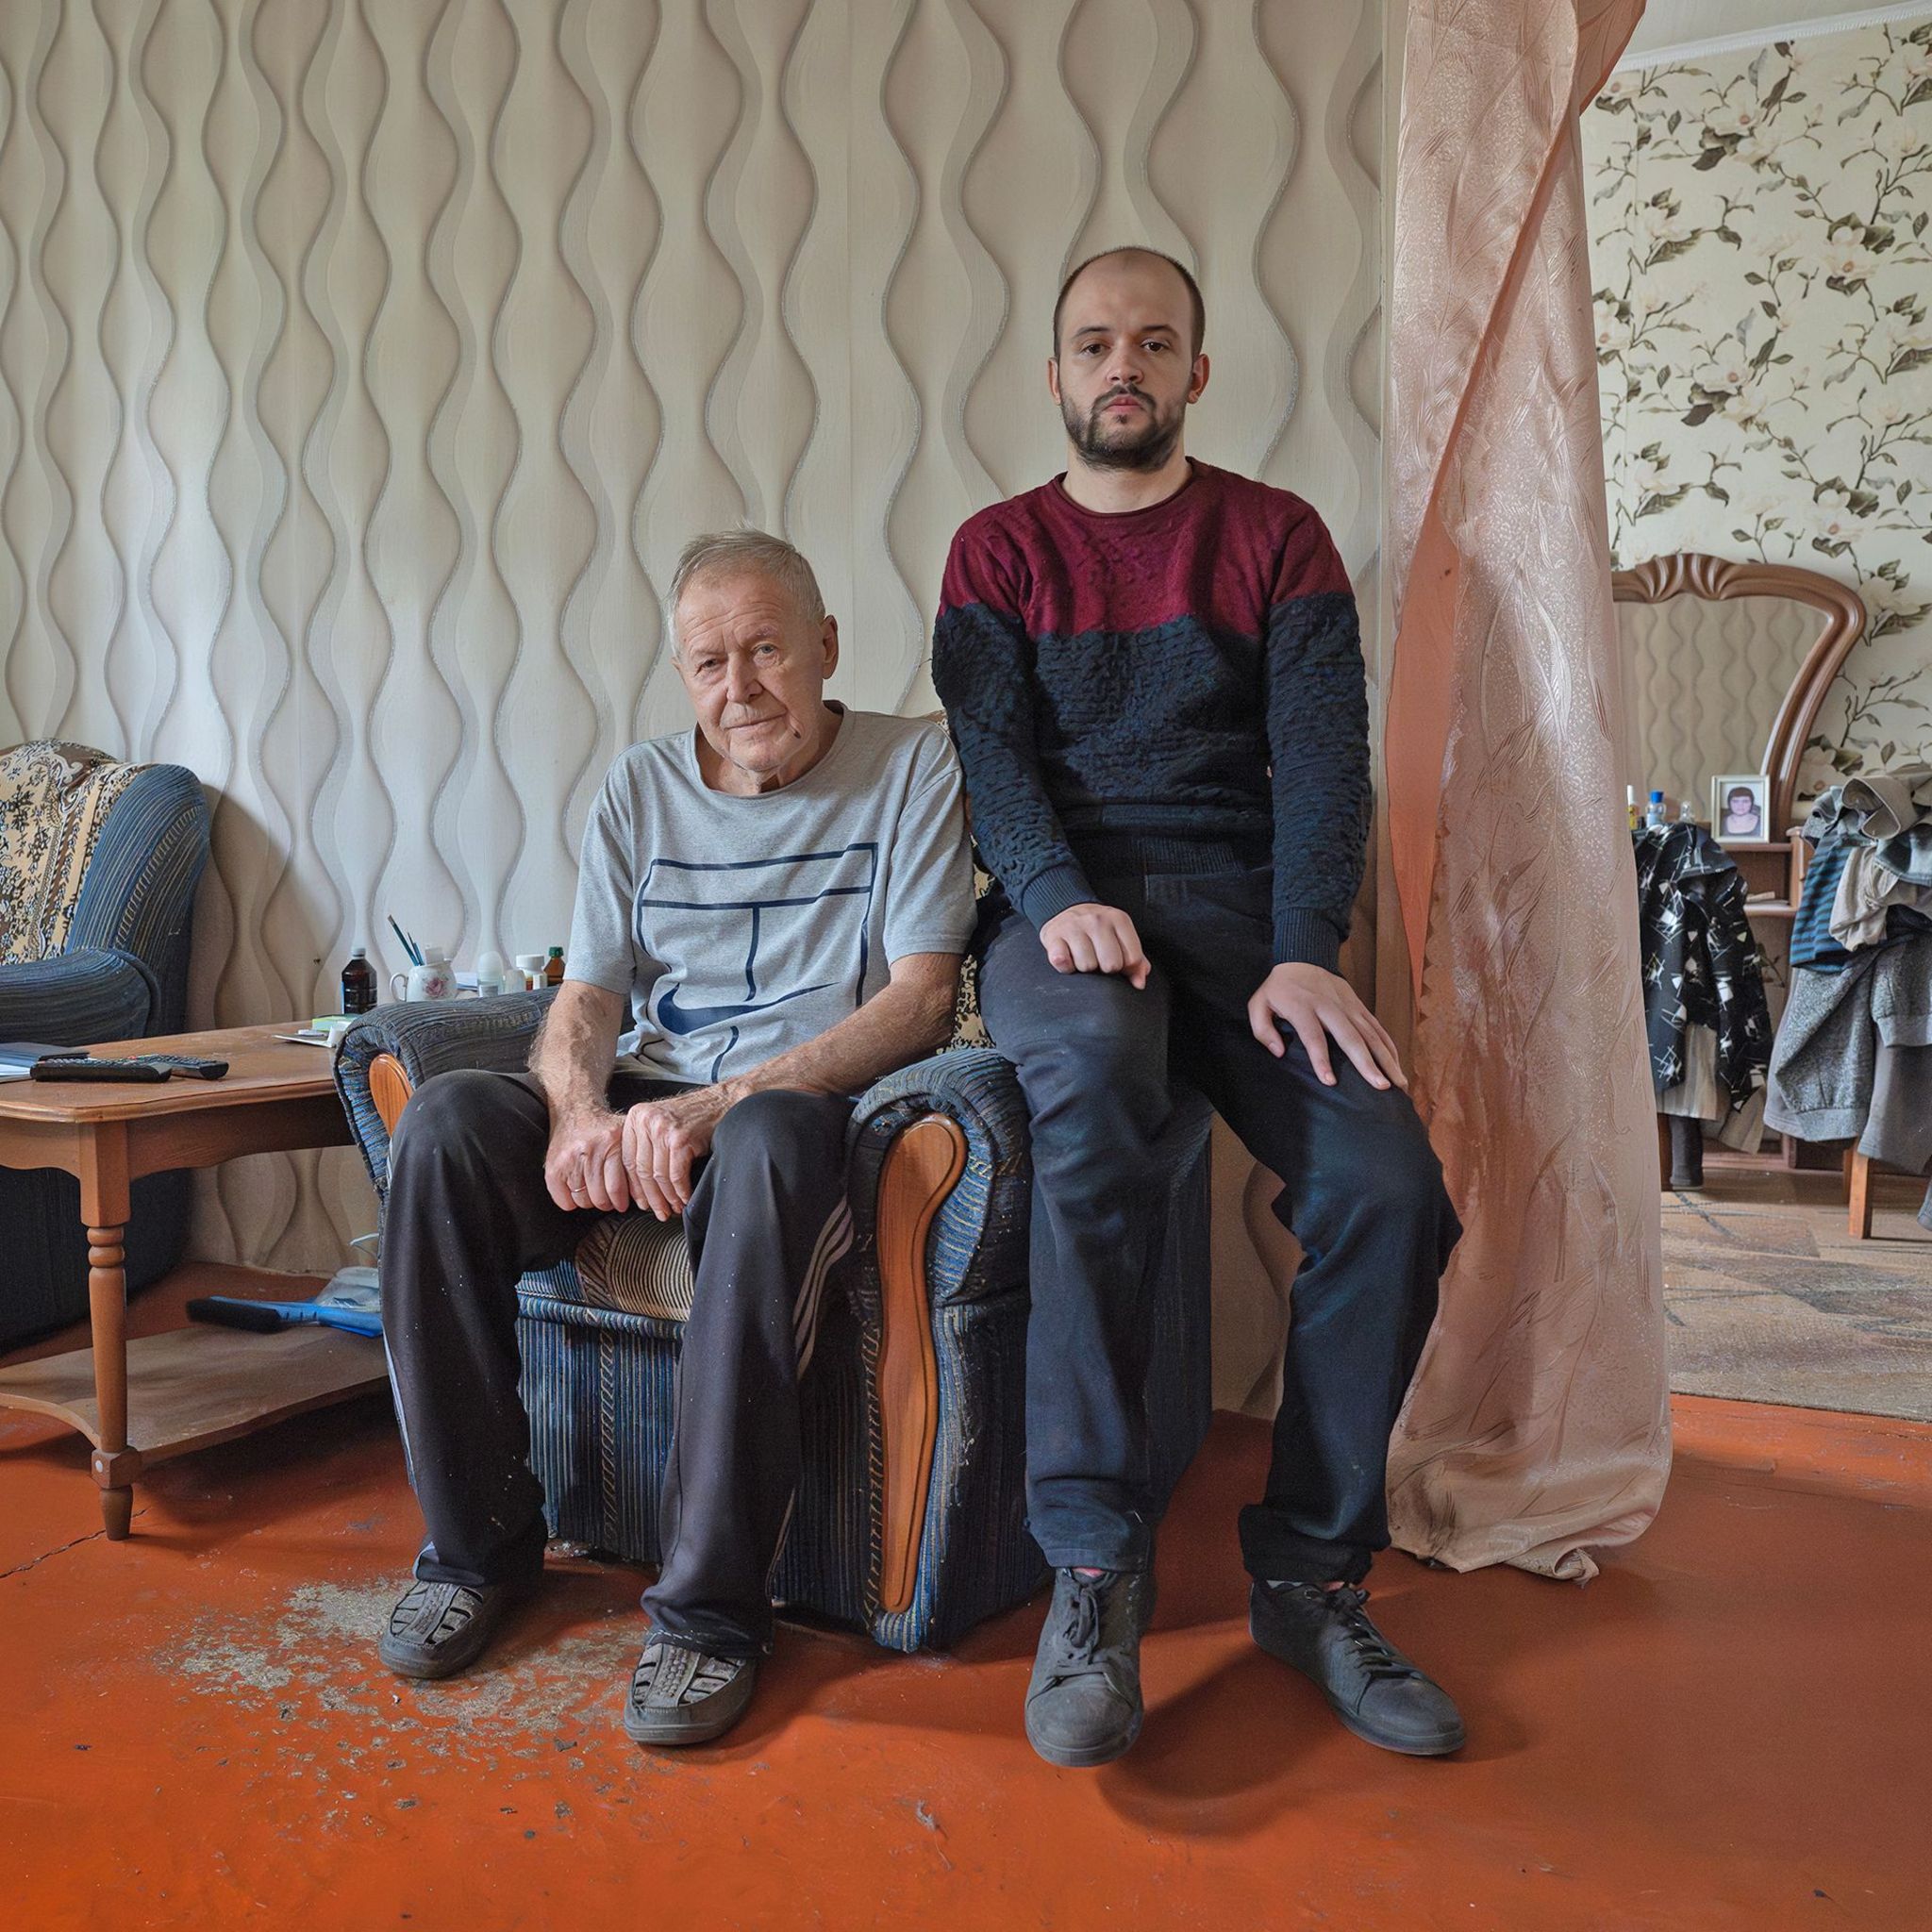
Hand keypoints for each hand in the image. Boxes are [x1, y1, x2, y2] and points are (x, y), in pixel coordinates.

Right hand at [544, 1107, 630, 1213]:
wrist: (574, 1108)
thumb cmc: (602, 1126)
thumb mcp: (625, 1135)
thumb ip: (636, 1158)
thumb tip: (648, 1190)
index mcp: (612, 1142)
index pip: (617, 1187)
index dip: (621, 1201)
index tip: (623, 1204)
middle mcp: (590, 1150)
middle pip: (599, 1198)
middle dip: (606, 1204)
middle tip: (608, 1200)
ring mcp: (569, 1158)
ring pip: (582, 1200)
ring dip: (589, 1202)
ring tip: (594, 1193)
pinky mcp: (554, 1166)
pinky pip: (563, 1200)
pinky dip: (571, 1202)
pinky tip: (577, 1192)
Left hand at [622, 1086, 730, 1219]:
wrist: (725, 1103)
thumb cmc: (696, 1116)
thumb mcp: (662, 1123)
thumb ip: (646, 1145)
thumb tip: (638, 1186)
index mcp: (636, 1117)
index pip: (628, 1160)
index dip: (635, 1187)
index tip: (642, 1203)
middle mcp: (646, 1120)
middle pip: (641, 1170)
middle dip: (651, 1197)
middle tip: (659, 1212)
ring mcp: (663, 1128)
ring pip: (658, 1176)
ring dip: (668, 1198)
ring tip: (674, 1208)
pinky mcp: (680, 1139)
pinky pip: (675, 1175)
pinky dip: (681, 1191)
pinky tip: (686, 1198)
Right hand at [1038, 903, 1150, 986]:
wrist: (1066, 910)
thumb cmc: (1098, 931)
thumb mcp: (1121, 938)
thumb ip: (1136, 961)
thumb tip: (1139, 983)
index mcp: (1119, 919)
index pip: (1132, 959)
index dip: (1125, 967)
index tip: (1116, 959)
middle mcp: (1097, 920)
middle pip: (1111, 965)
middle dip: (1104, 968)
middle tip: (1097, 958)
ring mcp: (1074, 927)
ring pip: (1087, 967)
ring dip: (1084, 967)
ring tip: (1081, 955)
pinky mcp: (1053, 936)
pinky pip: (1063, 963)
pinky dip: (1065, 966)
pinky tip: (1068, 957)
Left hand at [1247, 963, 1408, 1091]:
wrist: (1303, 957)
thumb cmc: (1279, 988)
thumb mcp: (1259, 1004)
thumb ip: (1262, 1029)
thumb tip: (1278, 1052)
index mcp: (1302, 1007)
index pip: (1313, 1036)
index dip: (1320, 1059)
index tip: (1330, 1081)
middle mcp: (1329, 1006)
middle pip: (1350, 1037)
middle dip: (1366, 1063)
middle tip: (1379, 1086)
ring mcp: (1348, 1006)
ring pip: (1370, 1034)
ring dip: (1386, 1058)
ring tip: (1398, 1083)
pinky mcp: (1359, 1006)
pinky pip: (1377, 1028)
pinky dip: (1389, 1046)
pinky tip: (1397, 1065)